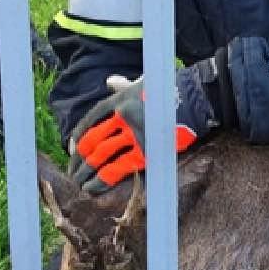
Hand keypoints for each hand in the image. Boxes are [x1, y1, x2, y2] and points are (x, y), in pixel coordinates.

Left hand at [70, 60, 224, 193]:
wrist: (196, 102)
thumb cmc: (169, 92)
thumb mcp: (143, 83)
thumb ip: (124, 85)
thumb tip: (110, 81)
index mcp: (119, 100)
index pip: (90, 121)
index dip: (78, 138)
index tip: (72, 150)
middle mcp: (122, 117)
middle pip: (92, 140)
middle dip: (79, 159)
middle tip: (73, 172)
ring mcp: (133, 135)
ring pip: (101, 156)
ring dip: (87, 172)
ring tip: (79, 184)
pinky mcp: (145, 152)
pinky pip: (117, 169)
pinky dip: (103, 179)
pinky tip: (94, 187)